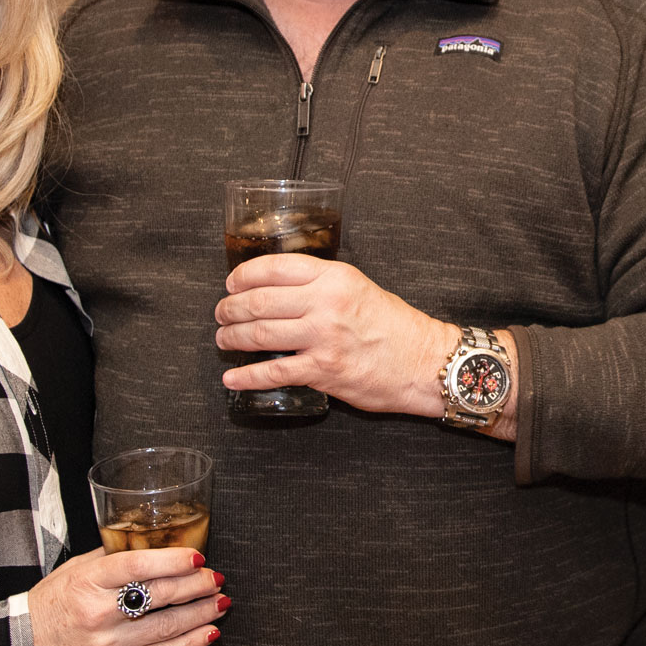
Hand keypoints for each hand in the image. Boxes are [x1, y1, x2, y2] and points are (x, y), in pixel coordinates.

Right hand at [28, 544, 221, 645]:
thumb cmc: (46, 607)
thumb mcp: (71, 572)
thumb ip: (108, 559)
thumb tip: (147, 546)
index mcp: (87, 581)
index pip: (137, 566)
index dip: (173, 560)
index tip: (198, 556)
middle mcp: (99, 612)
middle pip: (159, 595)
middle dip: (196, 585)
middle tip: (216, 578)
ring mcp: (108, 643)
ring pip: (166, 627)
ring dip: (200, 614)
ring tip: (221, 603)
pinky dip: (188, 644)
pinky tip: (208, 634)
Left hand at [214, 255, 452, 420]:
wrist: (424, 361)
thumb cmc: (396, 327)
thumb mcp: (360, 288)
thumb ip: (322, 285)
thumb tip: (281, 291)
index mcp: (335, 277)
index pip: (275, 267)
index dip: (244, 275)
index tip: (231, 283)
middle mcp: (326, 303)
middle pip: (260, 301)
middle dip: (230, 308)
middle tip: (221, 313)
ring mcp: (323, 338)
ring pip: (259, 334)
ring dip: (232, 337)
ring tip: (223, 339)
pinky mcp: (323, 371)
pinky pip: (273, 372)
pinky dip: (246, 377)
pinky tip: (232, 378)